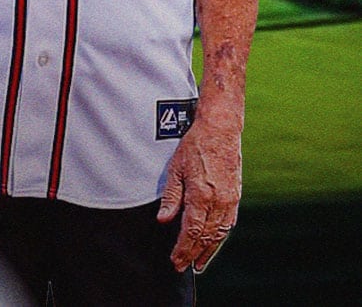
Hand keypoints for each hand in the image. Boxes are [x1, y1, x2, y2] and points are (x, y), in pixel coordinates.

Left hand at [158, 120, 240, 271]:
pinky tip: (214, 242)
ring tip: (200, 262)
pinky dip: (221, 236)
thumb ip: (171, 197)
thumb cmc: (194, 147)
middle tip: (184, 267)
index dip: (183, 249)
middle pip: (206, 236)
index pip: (191, 231)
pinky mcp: (235, 196)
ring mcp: (230, 200)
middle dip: (194, 254)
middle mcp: (219, 201)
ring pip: (220, 233)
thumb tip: (163, 220)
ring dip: (210, 250)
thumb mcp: (175, 169)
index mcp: (201, 195)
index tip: (175, 260)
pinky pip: (229, 222)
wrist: (220, 131)